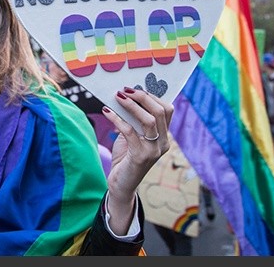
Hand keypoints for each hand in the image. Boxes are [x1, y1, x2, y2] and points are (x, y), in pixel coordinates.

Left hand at [101, 87, 171, 233]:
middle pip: (161, 111)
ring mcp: (154, 151)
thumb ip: (133, 120)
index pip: (167, 109)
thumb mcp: (131, 136)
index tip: (135, 87)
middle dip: (143, 97)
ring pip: (149, 120)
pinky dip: (117, 119)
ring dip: (132, 106)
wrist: (121, 184)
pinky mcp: (141, 157)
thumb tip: (124, 97)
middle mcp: (163, 143)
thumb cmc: (125, 157)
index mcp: (164, 136)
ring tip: (117, 97)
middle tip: (125, 90)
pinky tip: (106, 112)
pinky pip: (130, 131)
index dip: (153, 96)